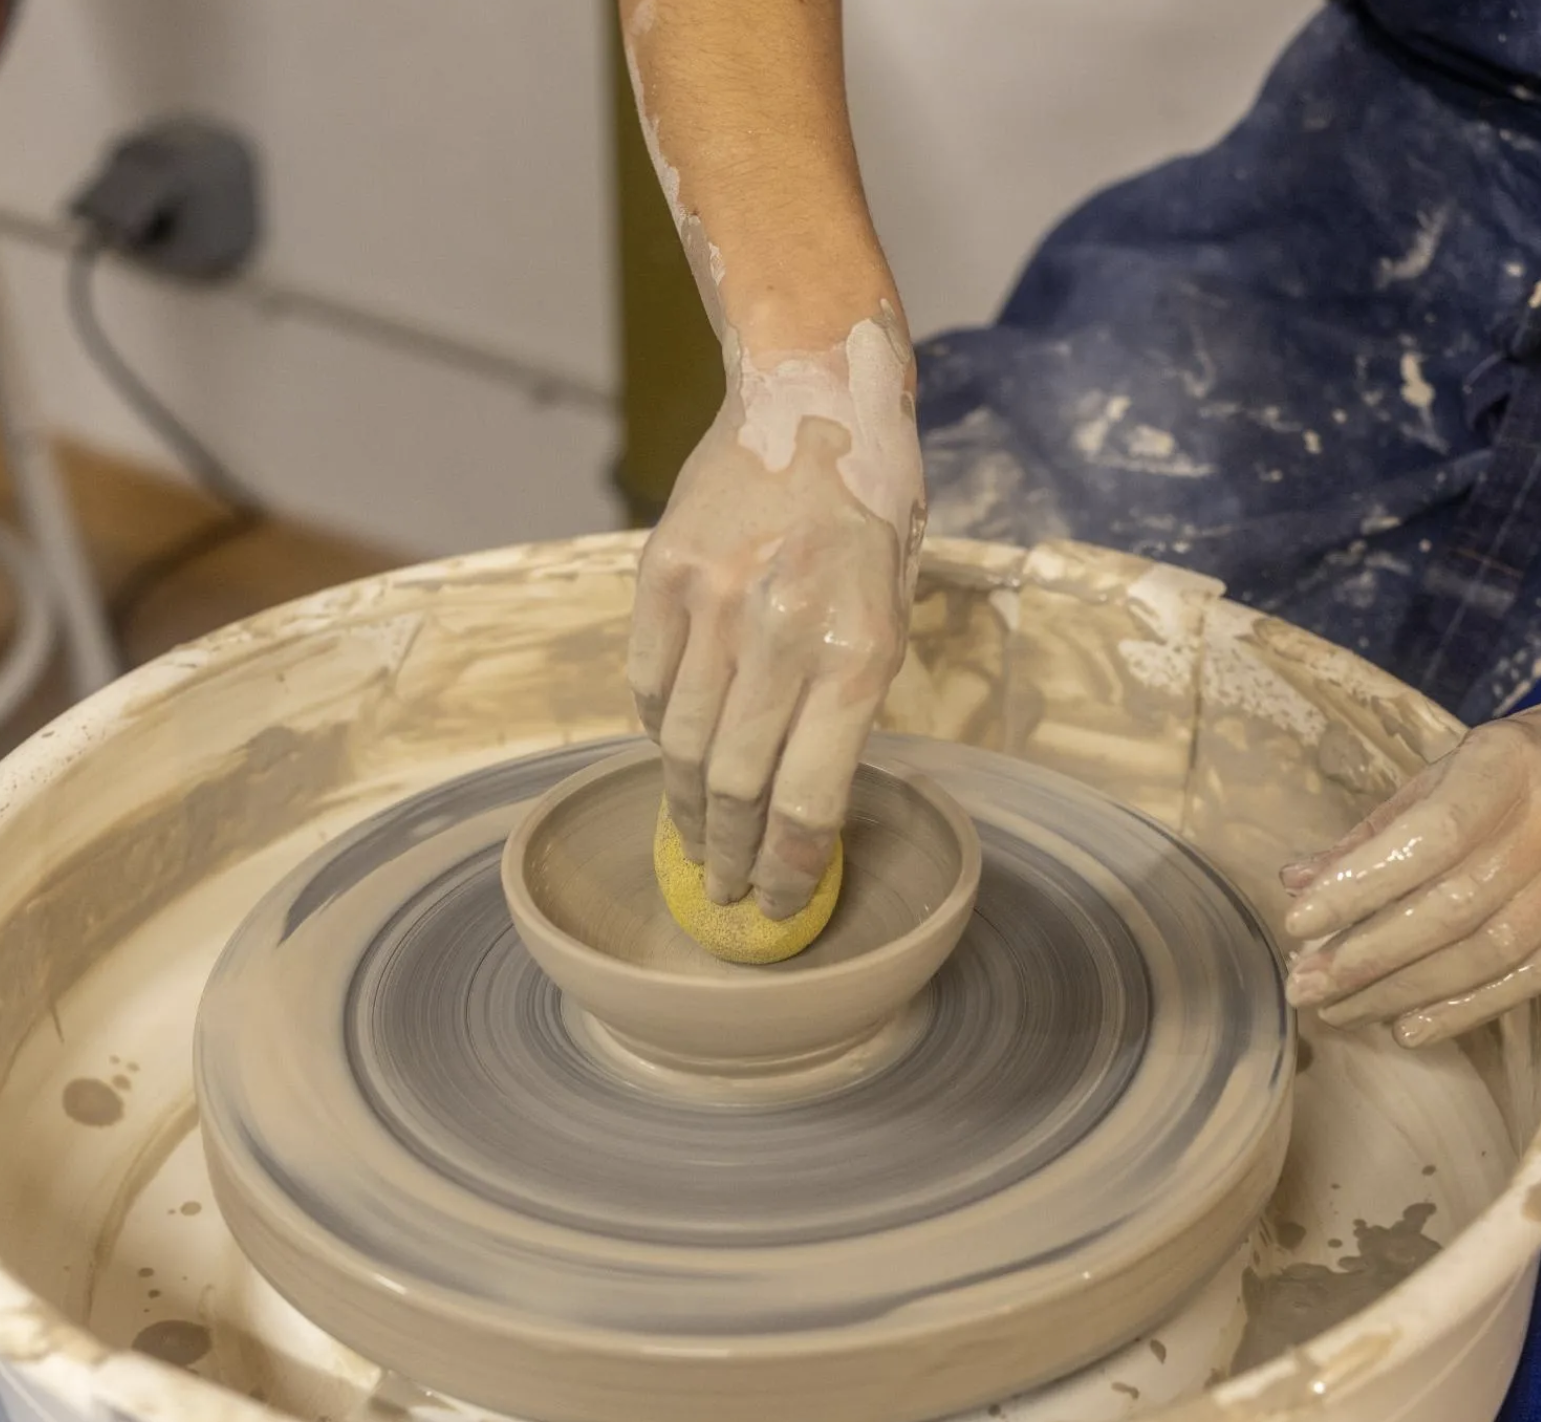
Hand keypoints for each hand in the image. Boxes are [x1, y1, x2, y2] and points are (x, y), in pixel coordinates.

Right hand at [627, 328, 921, 917]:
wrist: (814, 396)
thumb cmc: (871, 510)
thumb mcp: (893, 607)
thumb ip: (849, 698)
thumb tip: (799, 798)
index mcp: (859, 653)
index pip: (808, 800)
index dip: (787, 871)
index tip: (777, 906)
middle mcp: (783, 634)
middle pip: (736, 786)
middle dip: (730, 856)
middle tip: (726, 892)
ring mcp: (715, 604)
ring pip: (683, 746)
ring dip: (687, 809)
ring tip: (695, 843)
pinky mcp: (663, 576)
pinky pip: (648, 685)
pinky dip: (659, 732)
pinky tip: (675, 755)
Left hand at [1279, 695, 1540, 1045]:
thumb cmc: (1528, 763)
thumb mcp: (1453, 769)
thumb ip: (1380, 829)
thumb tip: (1298, 882)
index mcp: (1509, 763)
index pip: (1428, 836)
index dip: (1360, 886)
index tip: (1298, 924)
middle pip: (1454, 908)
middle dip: (1369, 956)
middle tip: (1307, 987)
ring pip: (1490, 952)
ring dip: (1406, 991)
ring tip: (1344, 1010)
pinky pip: (1534, 976)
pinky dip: (1466, 1007)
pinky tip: (1410, 1024)